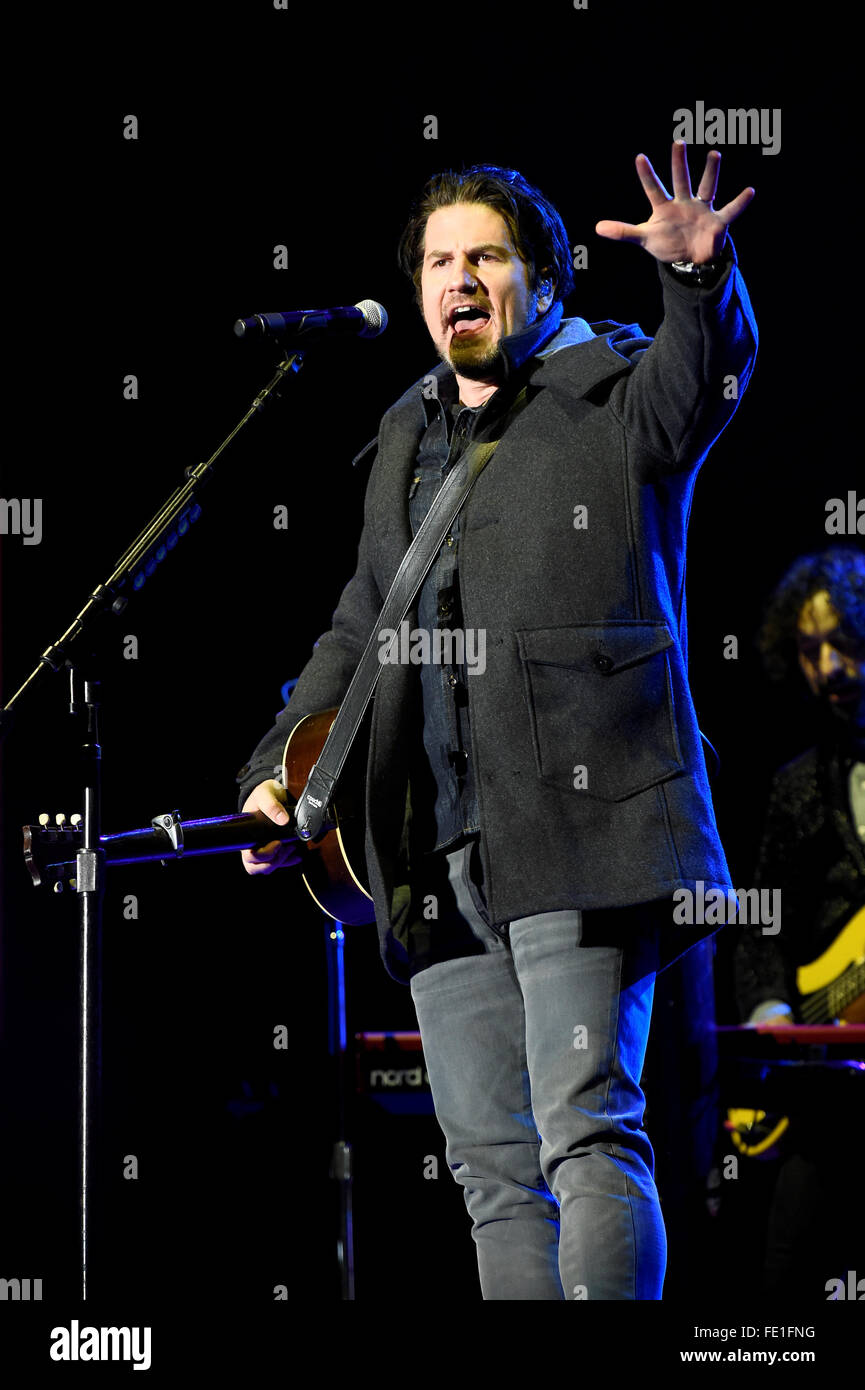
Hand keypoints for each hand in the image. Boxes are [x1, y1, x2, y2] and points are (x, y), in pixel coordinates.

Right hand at [240, 778, 303, 874]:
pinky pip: (279, 863)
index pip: (249, 857)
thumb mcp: (264, 794)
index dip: (263, 856)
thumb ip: (271, 805)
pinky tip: (296, 854)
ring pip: (268, 867)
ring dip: (282, 860)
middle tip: (286, 847)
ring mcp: (262, 848)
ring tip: (292, 847)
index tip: (277, 843)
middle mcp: (252, 845)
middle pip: (257, 867)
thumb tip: (282, 820)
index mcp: (246, 836)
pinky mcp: (274, 849)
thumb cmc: (262, 794)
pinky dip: (289, 861)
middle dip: (274, 860)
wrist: (270, 793)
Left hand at [595, 140, 754, 264]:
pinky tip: (750, 191)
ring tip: (714, 153)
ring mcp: (702, 210)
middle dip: (679, 163)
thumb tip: (597, 228)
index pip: (653, 188)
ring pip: (707, 187)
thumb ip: (623, 232)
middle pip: (680, 180)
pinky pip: (731, 210)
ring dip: (711, 172)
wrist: (690, 259)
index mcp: (665, 207)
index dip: (646, 175)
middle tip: (677, 142)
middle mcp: (684, 203)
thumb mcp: (644, 239)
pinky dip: (740, 202)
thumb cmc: (667, 243)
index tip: (639, 157)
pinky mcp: (718, 222)